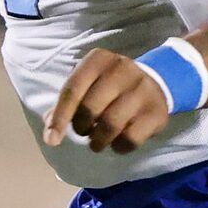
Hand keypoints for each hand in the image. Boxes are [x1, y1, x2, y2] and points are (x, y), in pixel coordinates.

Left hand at [45, 50, 172, 154]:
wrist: (156, 82)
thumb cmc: (111, 86)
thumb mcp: (88, 84)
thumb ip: (69, 103)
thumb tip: (51, 130)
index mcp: (98, 59)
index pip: (73, 90)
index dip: (60, 117)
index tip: (52, 139)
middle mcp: (122, 69)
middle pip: (90, 108)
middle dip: (81, 127)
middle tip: (84, 131)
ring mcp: (142, 89)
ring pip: (111, 125)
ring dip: (98, 141)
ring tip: (97, 142)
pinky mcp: (157, 111)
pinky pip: (131, 138)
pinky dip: (118, 147)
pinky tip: (117, 143)